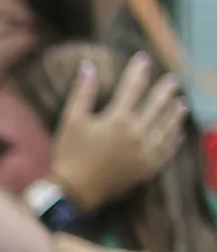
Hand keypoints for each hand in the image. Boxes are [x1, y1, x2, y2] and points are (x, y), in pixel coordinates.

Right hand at [50, 54, 189, 213]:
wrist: (74, 191)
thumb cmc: (69, 155)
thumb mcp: (71, 121)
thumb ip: (83, 93)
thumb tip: (88, 66)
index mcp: (117, 119)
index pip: (132, 88)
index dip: (138, 72)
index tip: (143, 59)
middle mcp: (137, 133)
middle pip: (157, 105)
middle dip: (165, 90)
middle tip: (172, 80)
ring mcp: (145, 151)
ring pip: (167, 127)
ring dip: (175, 113)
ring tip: (181, 103)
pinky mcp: (147, 168)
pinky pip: (166, 151)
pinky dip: (174, 140)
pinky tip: (177, 133)